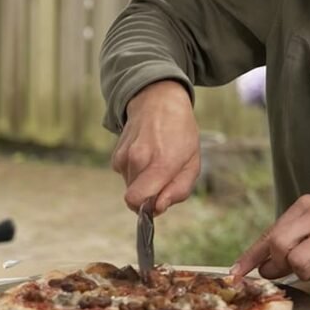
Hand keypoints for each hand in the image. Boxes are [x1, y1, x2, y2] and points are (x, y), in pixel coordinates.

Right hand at [110, 80, 198, 214]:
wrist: (159, 101)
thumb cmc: (181, 132)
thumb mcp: (193, 162)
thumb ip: (179, 190)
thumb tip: (158, 208)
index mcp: (161, 163)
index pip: (137, 201)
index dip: (147, 208)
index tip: (158, 201)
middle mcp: (138, 159)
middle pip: (134, 198)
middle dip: (148, 194)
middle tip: (163, 176)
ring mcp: (124, 155)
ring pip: (129, 186)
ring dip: (142, 181)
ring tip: (155, 160)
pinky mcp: (116, 153)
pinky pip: (124, 174)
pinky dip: (134, 171)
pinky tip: (145, 154)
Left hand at [230, 195, 309, 293]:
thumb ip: (291, 241)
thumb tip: (265, 267)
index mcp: (305, 206)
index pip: (271, 233)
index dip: (251, 256)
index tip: (237, 272)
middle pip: (279, 244)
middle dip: (280, 263)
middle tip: (292, 268)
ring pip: (298, 260)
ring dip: (303, 273)